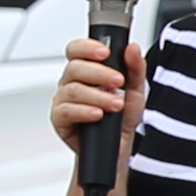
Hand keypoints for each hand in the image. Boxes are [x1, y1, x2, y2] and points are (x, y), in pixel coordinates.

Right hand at [48, 35, 140, 152]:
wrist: (118, 148)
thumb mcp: (135, 91)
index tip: (105, 53)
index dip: (87, 47)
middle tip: (118, 82)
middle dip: (99, 74)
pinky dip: (84, 111)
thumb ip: (135, 68)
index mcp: (86, 71)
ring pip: (73, 90)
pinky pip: (66, 111)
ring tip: (115, 104)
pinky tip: (98, 114)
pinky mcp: (60, 119)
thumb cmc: (122, 118)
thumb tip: (132, 48)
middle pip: (75, 68)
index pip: (77, 50)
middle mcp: (71, 82)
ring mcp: (64, 100)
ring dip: (97, 96)